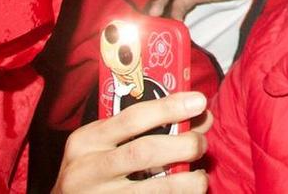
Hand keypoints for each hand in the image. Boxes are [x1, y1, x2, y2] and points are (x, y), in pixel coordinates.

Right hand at [51, 92, 207, 192]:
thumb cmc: (93, 169)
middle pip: (143, 152)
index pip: (132, 118)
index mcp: (86, 141)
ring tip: (200, 178)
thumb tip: (200, 117)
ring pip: (152, 189)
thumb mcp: (108, 143)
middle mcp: (87, 170)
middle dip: (182, 146)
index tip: (199, 102)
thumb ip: (148, 128)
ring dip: (186, 182)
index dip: (169, 108)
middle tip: (201, 145)